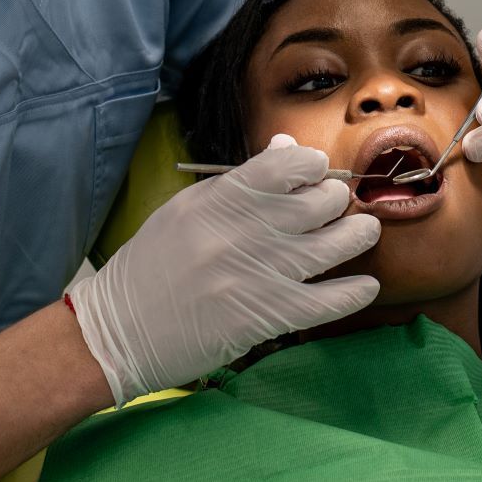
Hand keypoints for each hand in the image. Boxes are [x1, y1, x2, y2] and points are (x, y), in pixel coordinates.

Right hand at [66, 134, 379, 405]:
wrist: (116, 332)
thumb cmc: (151, 266)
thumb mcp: (186, 209)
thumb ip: (241, 181)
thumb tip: (290, 148)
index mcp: (219, 198)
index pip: (288, 164)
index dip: (313, 165)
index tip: (318, 173)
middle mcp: (242, 231)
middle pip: (318, 202)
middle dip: (337, 200)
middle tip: (338, 208)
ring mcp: (257, 275)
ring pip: (333, 245)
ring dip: (358, 236)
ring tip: (362, 233)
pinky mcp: (266, 318)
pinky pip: (327, 302)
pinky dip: (353, 292)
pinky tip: (364, 286)